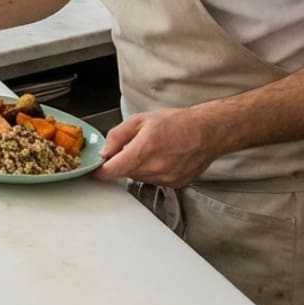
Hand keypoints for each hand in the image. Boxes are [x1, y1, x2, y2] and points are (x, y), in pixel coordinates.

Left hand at [97, 108, 220, 186]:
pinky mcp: (176, 184)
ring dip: (137, 168)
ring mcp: (167, 178)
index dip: (100, 171)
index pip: (113, 170)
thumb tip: (104, 151)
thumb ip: (117, 136)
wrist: (208, 131)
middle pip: (125, 174)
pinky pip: (153, 181)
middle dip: (122, 163)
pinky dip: (151, 172)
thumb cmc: (178, 123)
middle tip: (131, 148)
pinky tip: (161, 158)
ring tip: (151, 151)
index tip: (96, 169)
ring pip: (138, 178)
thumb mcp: (140, 120)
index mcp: (145, 149)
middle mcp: (156, 167)